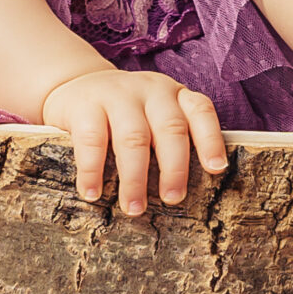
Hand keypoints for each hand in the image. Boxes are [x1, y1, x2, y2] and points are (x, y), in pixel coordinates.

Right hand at [40, 69, 228, 216]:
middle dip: (174, 167)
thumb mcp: (153, 117)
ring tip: (133, 208)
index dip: (211, 140)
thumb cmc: (125, 115)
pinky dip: (93, 170)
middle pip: (170, 128)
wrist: (76, 86)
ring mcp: (117, 94)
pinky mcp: (85, 105)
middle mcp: (151, 90)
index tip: (216, 169)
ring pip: (133, 138)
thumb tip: (181, 192)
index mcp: (174, 95)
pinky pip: (92, 140)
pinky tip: (93, 193)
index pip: (200, 110)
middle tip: (172, 199)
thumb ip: (169, 140)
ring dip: (135, 177)